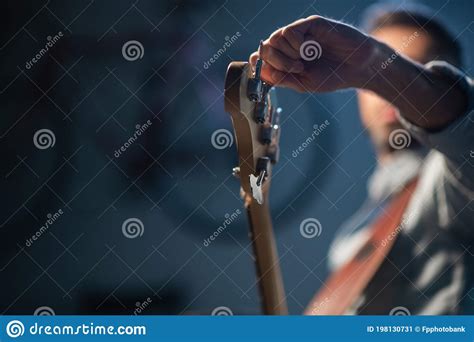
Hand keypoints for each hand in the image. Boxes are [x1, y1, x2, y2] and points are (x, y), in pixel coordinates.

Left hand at [249, 15, 378, 91]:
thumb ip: (281, 78)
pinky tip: (309, 51)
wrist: (357, 68)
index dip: (261, 66)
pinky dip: (295, 45)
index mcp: (286, 58)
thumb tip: (260, 72)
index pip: (261, 57)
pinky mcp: (310, 24)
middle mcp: (290, 44)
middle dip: (276, 62)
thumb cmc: (332, 76)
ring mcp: (299, 33)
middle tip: (296, 69)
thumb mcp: (302, 84)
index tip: (272, 75)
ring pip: (275, 38)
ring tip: (303, 62)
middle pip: (265, 47)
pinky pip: (289, 31)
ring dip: (286, 55)